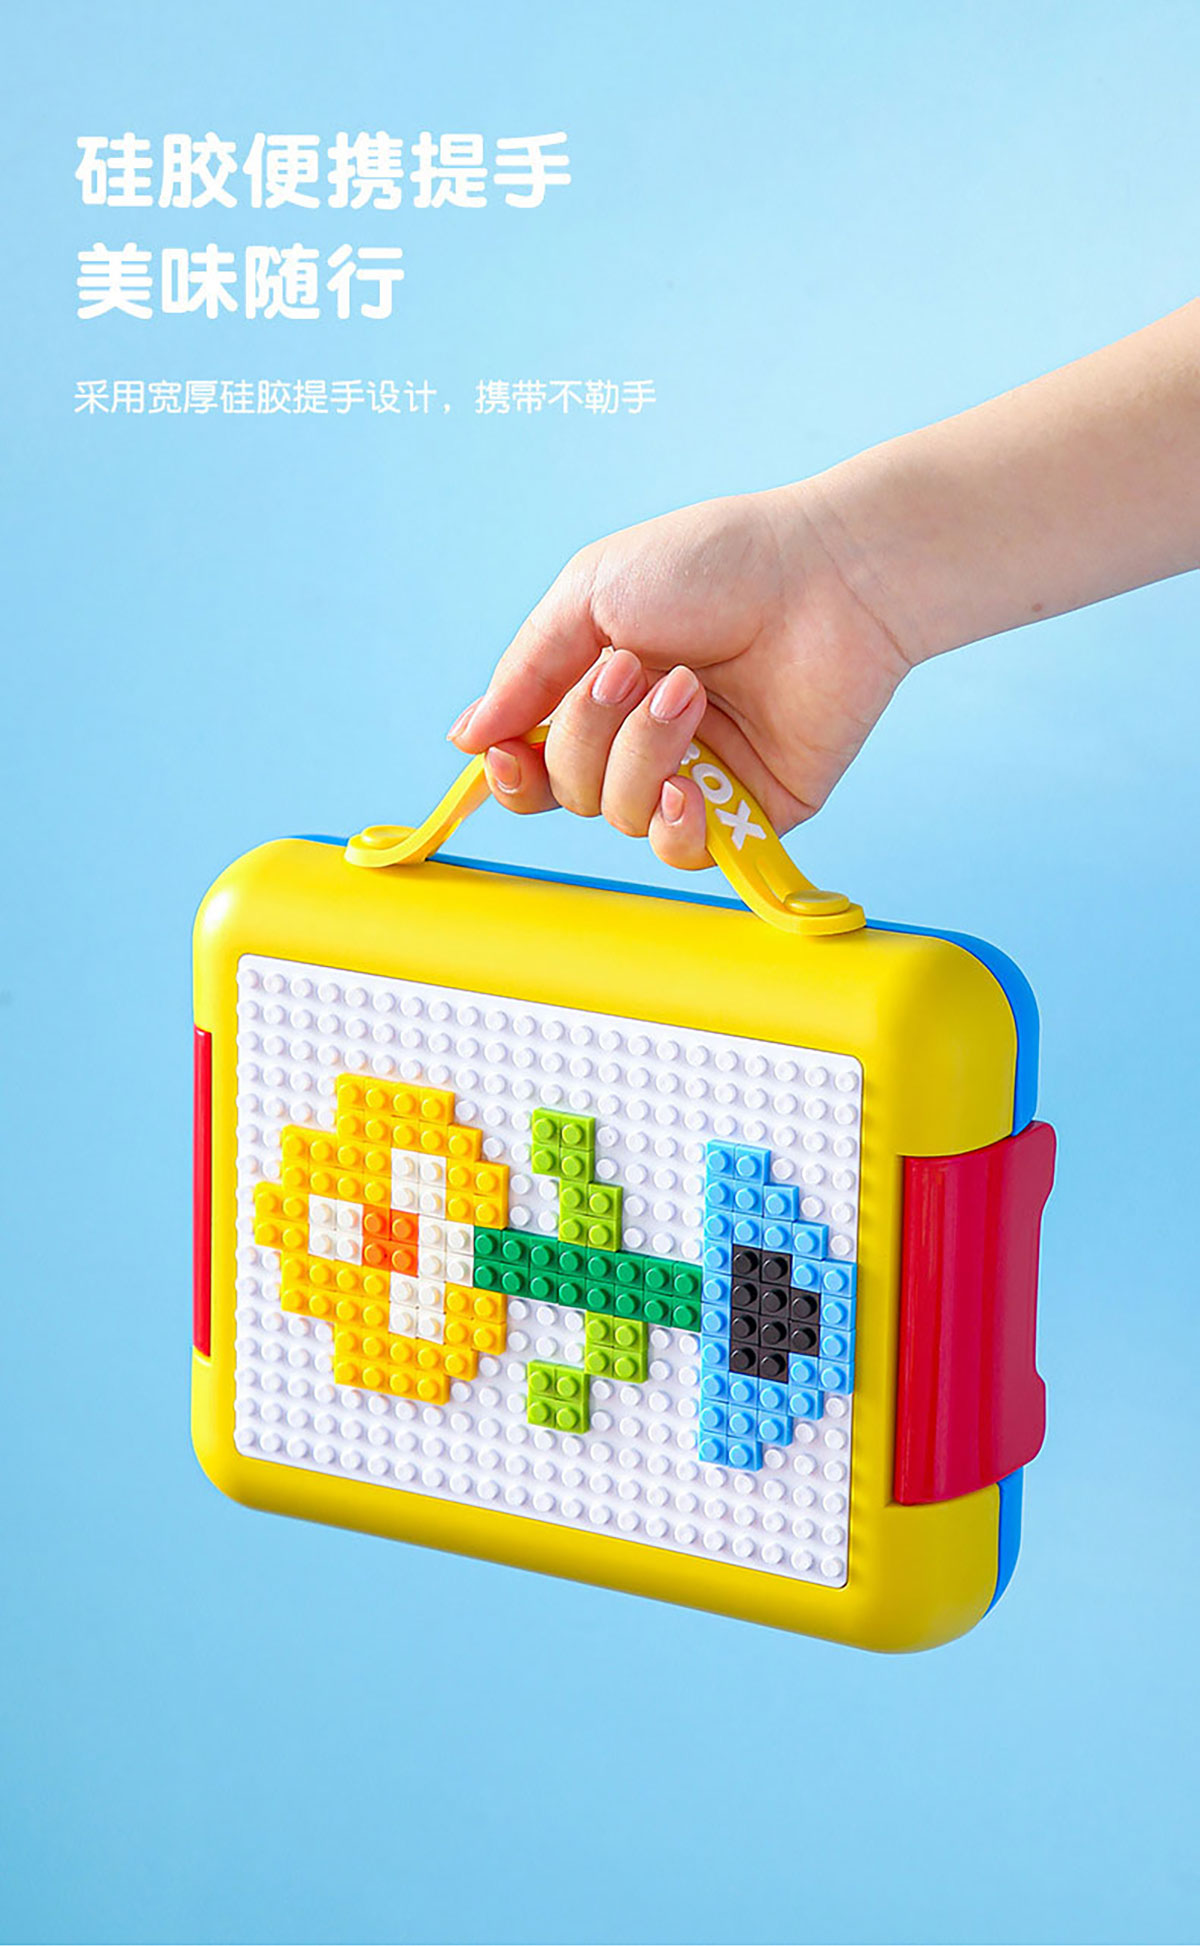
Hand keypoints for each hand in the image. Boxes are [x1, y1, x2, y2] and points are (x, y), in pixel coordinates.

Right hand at [447, 485, 914, 868]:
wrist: (827, 577)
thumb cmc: (716, 564)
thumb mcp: (592, 593)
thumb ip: (525, 670)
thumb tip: (465, 740)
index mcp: (597, 692)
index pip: (529, 765)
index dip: (508, 772)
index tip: (505, 751)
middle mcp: (641, 742)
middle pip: (566, 791)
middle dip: (587, 734)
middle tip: (634, 671)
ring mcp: (696, 779)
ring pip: (622, 817)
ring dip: (642, 754)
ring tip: (689, 692)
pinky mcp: (751, 811)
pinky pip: (686, 854)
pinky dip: (677, 824)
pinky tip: (694, 781)